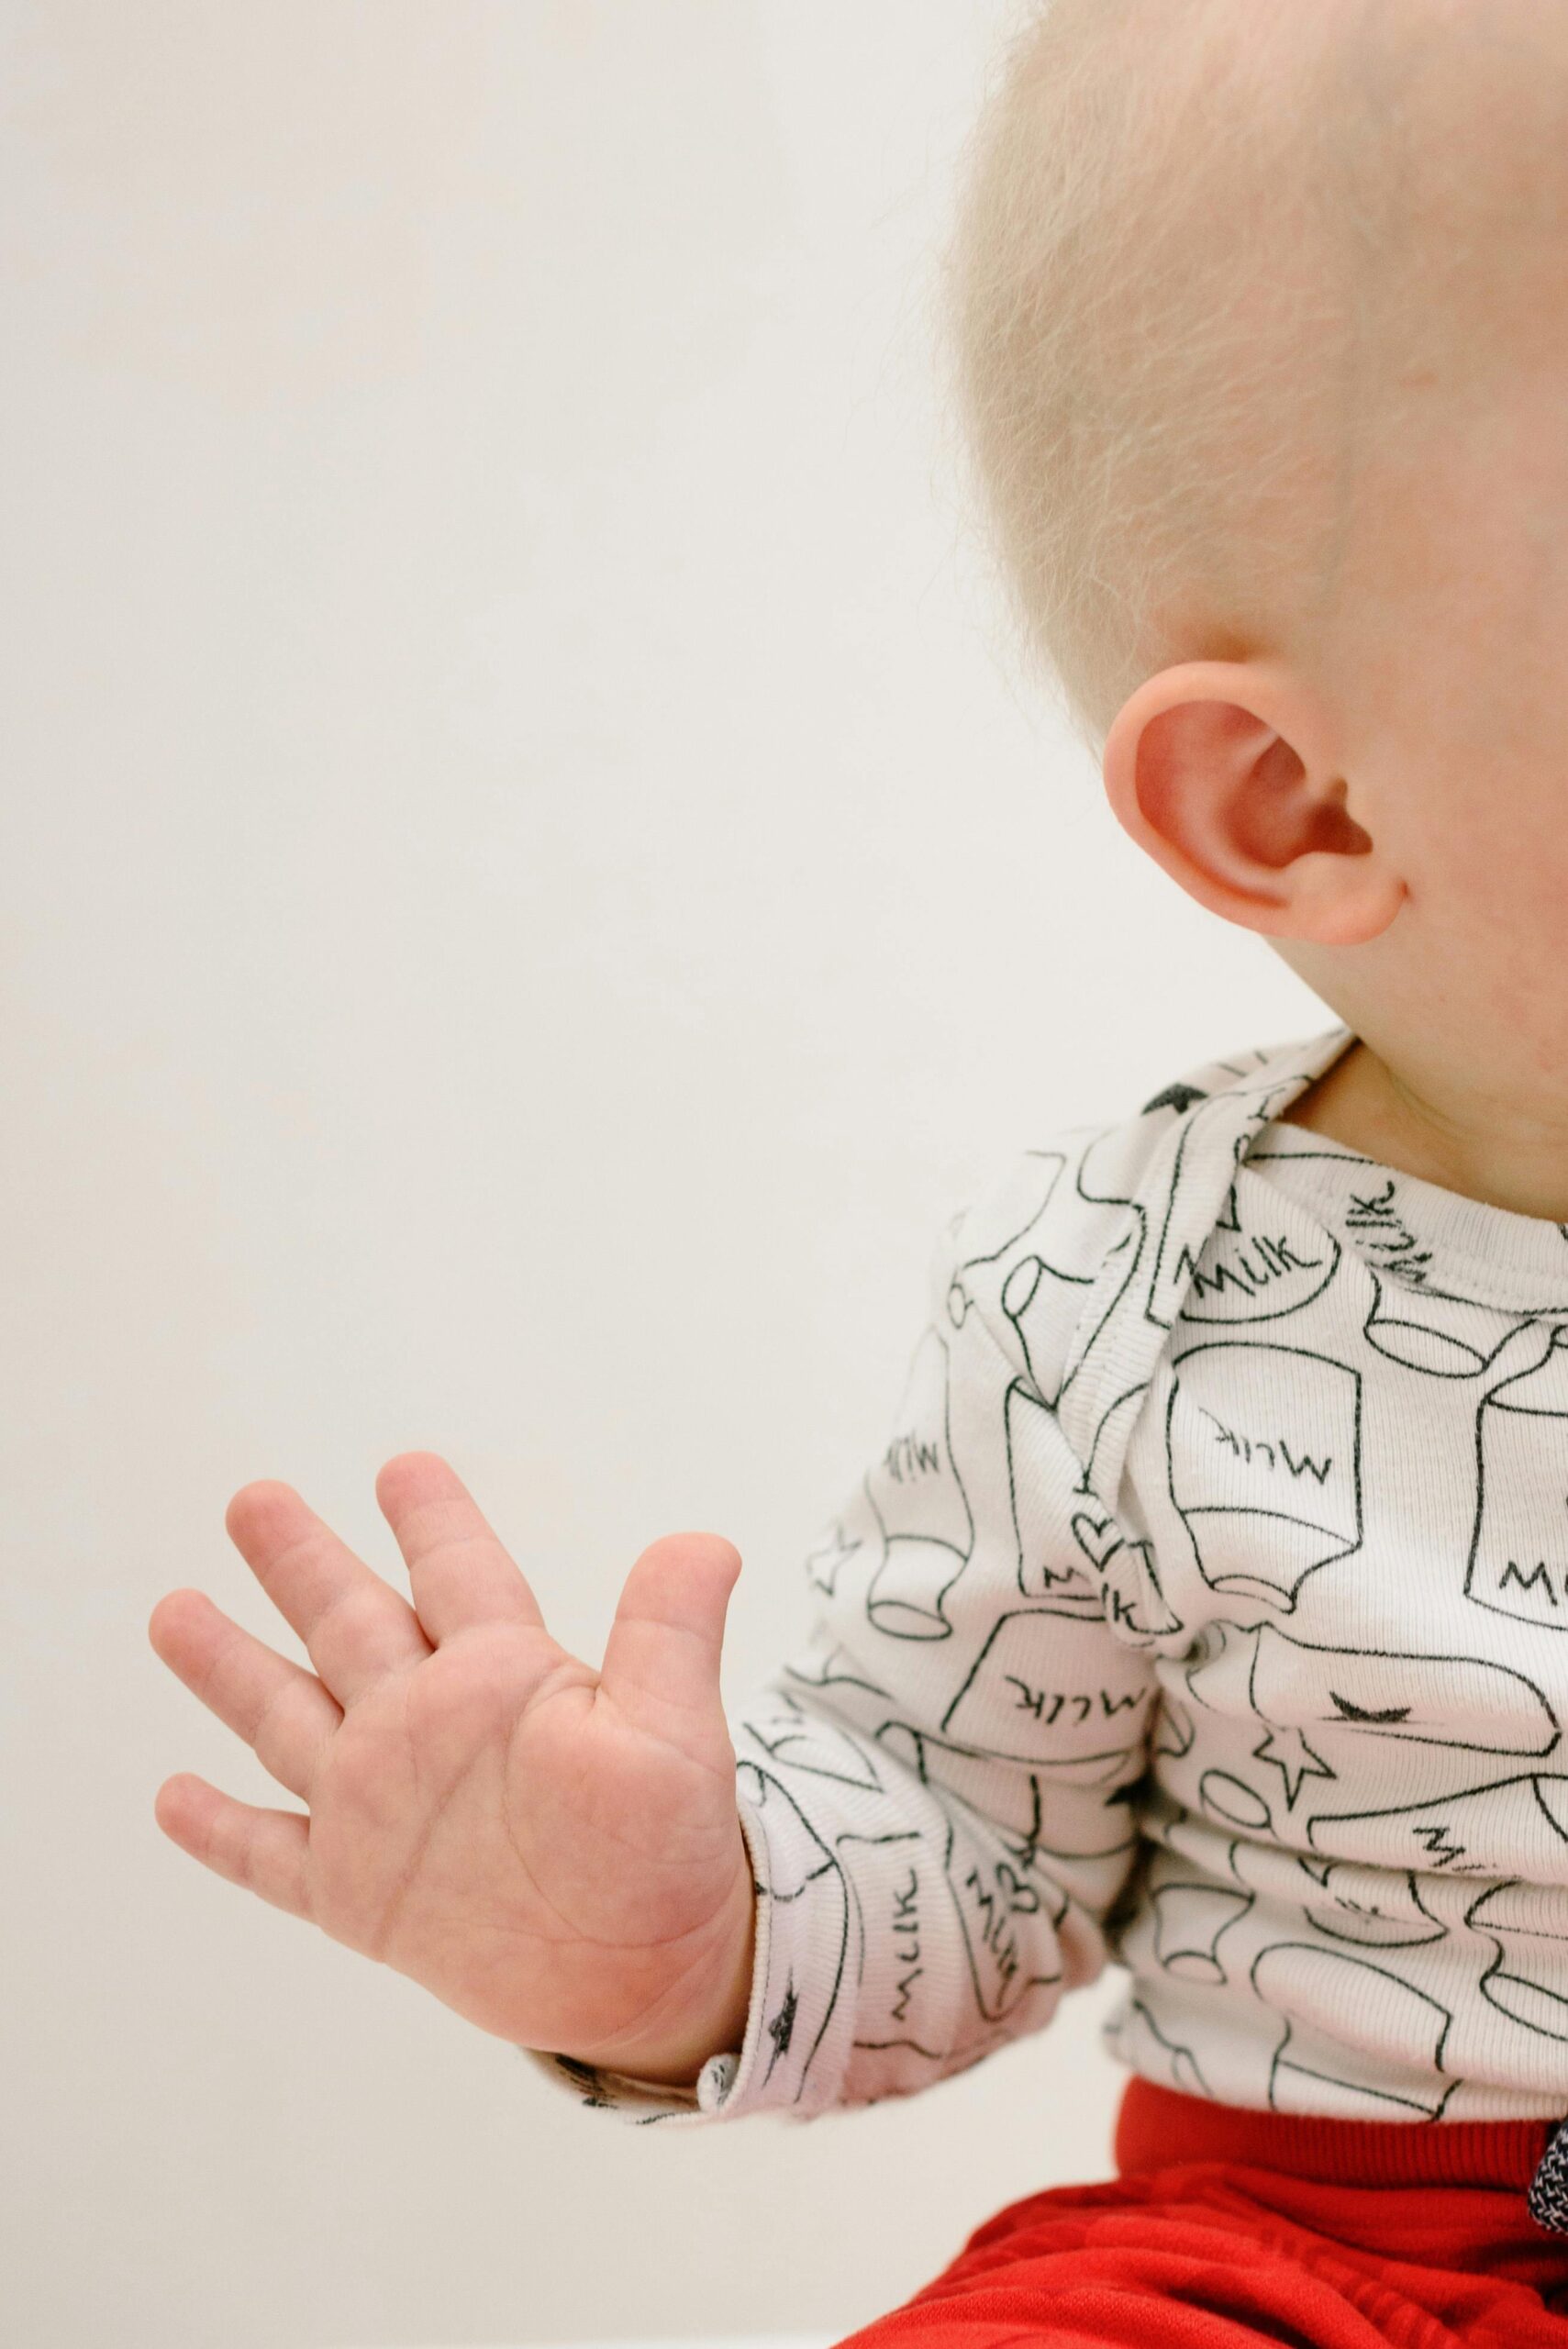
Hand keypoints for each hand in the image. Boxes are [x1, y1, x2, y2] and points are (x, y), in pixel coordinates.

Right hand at [148, 1454, 756, 2079]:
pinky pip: (271, 1855)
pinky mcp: (357, 1894)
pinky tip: (170, 1796)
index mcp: (499, 1676)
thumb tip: (706, 1543)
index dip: (430, 1519)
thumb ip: (670, 1636)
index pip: (457, 1574)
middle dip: (300, 1561)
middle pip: (347, 1622)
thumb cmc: (666, 1851)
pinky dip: (220, 1830)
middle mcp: (426, 1725)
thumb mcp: (675, 1733)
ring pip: (285, 1718)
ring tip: (174, 1609)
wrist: (644, 1977)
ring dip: (231, 1669)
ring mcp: (381, 1806)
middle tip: (253, 1498)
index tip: (405, 1466)